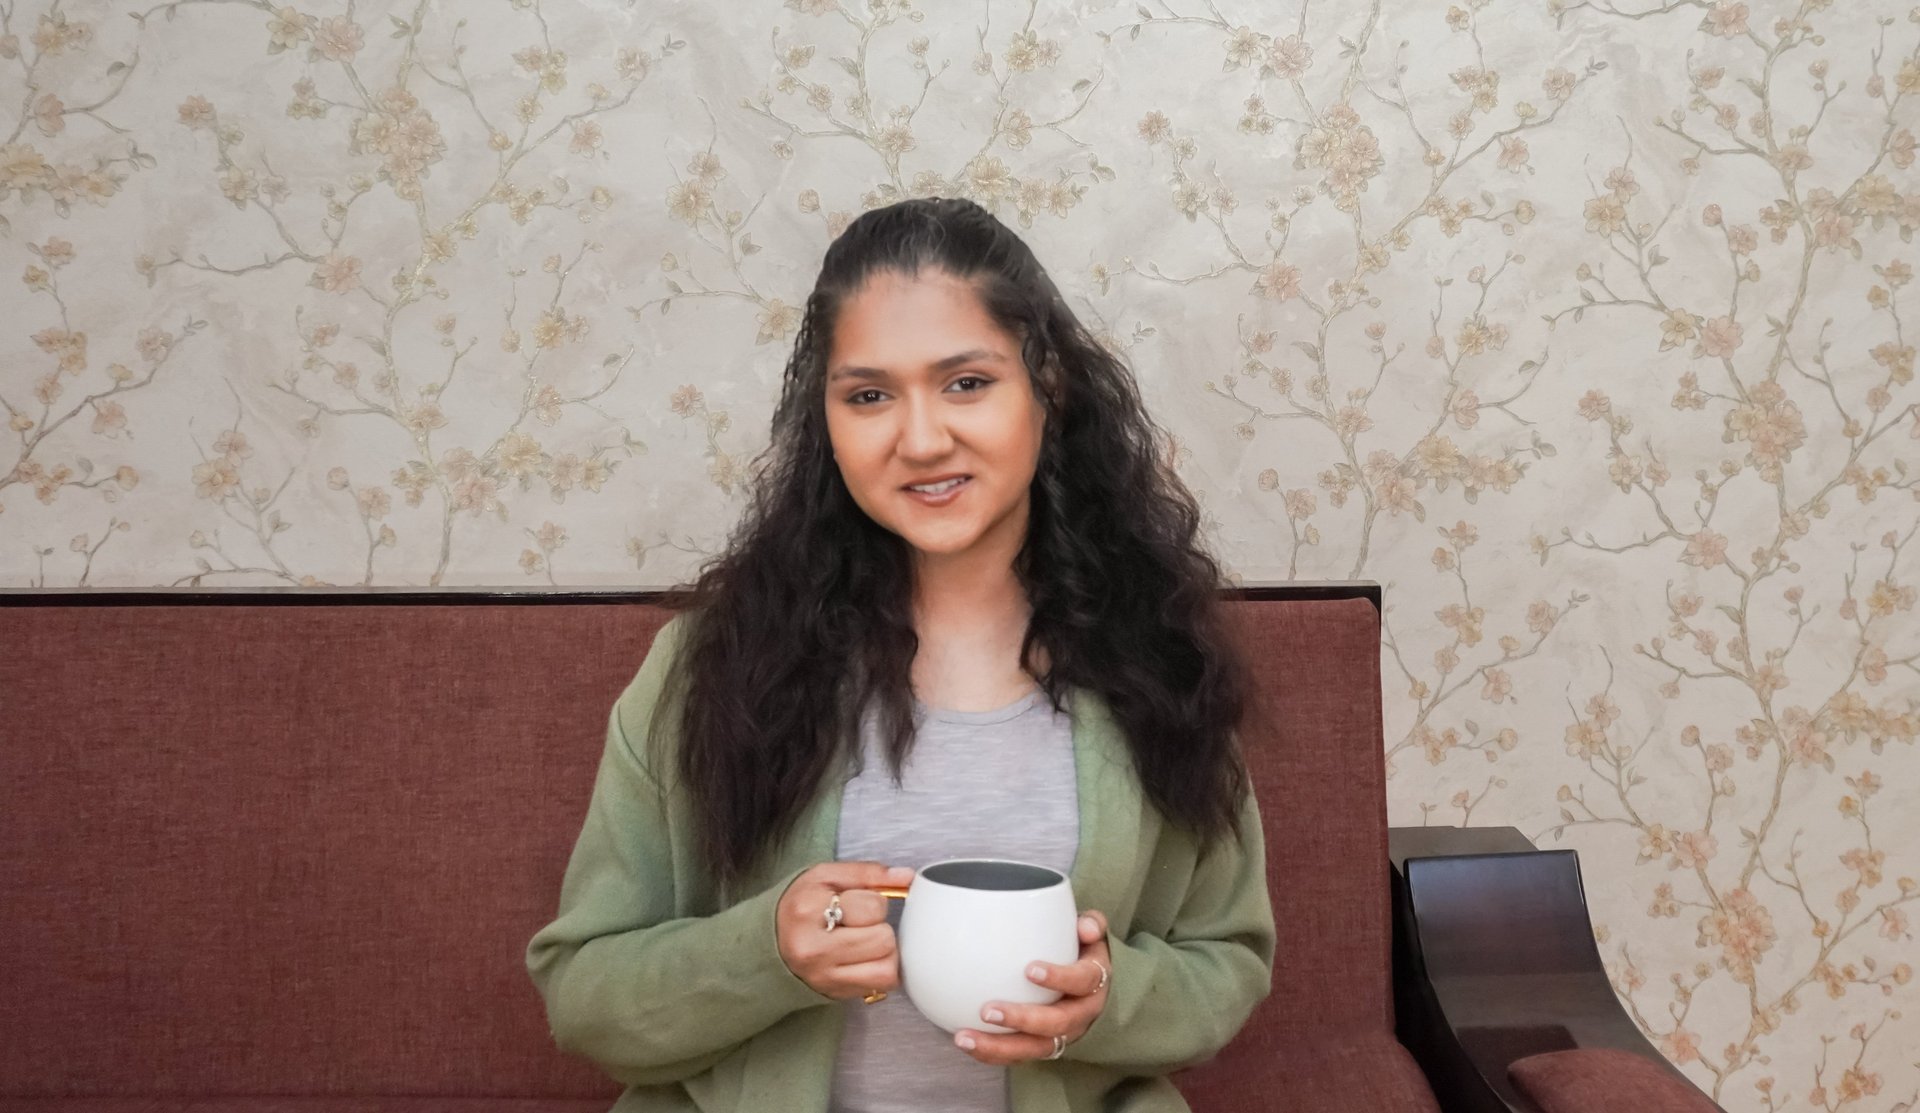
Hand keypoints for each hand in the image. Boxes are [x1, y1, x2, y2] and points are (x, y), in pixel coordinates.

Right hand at [775, 861, 915, 1000]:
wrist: (770, 943)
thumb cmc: (801, 906)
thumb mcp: (825, 877)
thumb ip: (867, 873)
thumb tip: (906, 877)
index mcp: (809, 910)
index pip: (873, 907)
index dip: (874, 901)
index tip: (858, 903)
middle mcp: (814, 949)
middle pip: (883, 939)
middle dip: (880, 927)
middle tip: (861, 924)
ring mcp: (824, 977)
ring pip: (887, 969)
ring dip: (885, 952)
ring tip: (867, 941)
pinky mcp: (835, 994)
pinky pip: (882, 985)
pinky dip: (882, 969)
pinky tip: (866, 958)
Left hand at [953, 909, 1111, 1064]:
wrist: (1089, 987)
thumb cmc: (1081, 953)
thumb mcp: (1090, 934)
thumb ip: (1091, 924)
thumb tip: (1086, 928)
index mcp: (1093, 984)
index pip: (1083, 981)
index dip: (1060, 978)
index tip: (1030, 970)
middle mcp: (1082, 1014)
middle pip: (1058, 1024)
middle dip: (1022, 1020)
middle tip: (987, 1011)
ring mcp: (1063, 1035)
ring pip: (1035, 1048)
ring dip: (999, 1047)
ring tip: (964, 1038)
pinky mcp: (1043, 1047)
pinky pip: (1018, 1055)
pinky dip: (990, 1053)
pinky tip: (964, 1042)